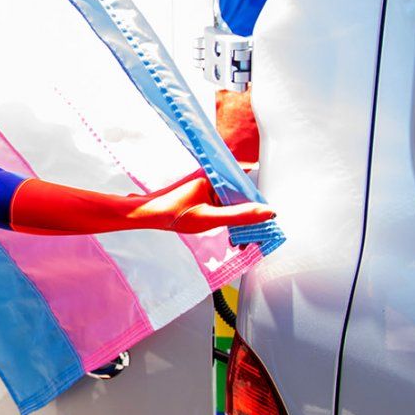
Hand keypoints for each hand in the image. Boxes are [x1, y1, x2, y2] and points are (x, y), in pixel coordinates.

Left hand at [148, 175, 275, 233]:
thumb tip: (268, 212)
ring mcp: (204, 185)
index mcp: (213, 176)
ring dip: (238, 217)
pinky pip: (220, 203)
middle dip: (247, 213)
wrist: (147, 214)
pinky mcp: (199, 194)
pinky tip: (231, 233)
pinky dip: (226, 216)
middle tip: (255, 234)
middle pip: (238, 193)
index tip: (266, 217)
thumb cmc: (174, 214)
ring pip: (230, 200)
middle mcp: (210, 176)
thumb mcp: (211, 218)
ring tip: (243, 239)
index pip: (245, 183)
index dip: (256, 200)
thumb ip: (240, 215)